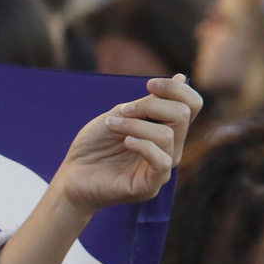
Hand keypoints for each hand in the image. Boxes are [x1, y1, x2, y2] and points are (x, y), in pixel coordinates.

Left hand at [50, 75, 202, 217]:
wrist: (72, 174)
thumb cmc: (94, 144)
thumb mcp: (120, 115)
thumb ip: (148, 102)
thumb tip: (182, 78)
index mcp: (165, 128)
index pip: (191, 105)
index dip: (176, 90)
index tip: (149, 84)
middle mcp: (169, 148)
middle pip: (182, 115)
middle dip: (152, 105)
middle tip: (123, 110)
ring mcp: (162, 167)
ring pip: (167, 135)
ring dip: (135, 125)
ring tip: (112, 125)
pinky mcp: (151, 185)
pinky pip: (162, 161)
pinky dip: (143, 145)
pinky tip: (125, 142)